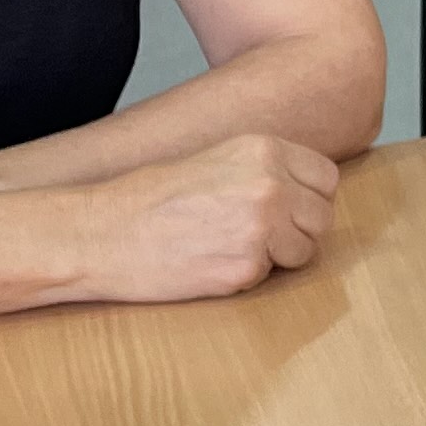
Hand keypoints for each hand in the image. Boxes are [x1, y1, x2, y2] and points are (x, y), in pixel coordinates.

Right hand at [87, 133, 344, 302]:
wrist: (100, 232)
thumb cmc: (147, 198)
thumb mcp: (214, 160)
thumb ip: (264, 170)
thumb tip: (305, 192)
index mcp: (264, 149)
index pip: (325, 178)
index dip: (307, 198)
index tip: (287, 209)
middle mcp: (272, 183)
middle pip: (322, 217)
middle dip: (296, 230)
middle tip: (254, 235)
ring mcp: (262, 226)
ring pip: (304, 251)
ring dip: (277, 256)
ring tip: (229, 247)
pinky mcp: (246, 267)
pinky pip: (269, 276)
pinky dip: (246, 276)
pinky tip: (210, 263)